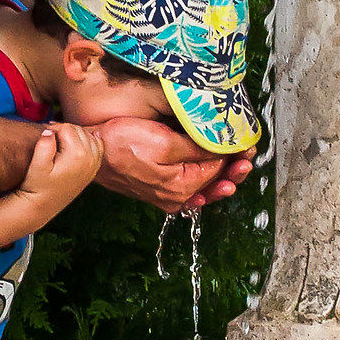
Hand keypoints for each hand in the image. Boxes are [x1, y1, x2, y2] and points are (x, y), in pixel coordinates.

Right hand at [17, 122, 104, 217]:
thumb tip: (49, 131)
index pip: (67, 128)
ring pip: (89, 136)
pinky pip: (97, 147)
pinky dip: (89, 142)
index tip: (44, 137)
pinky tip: (77, 145)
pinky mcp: (93, 170)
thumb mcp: (37, 166)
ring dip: (76, 135)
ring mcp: (93, 165)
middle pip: (79, 130)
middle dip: (65, 131)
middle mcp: (90, 159)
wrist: (43, 206)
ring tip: (60, 143)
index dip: (54, 128)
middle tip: (51, 139)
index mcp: (77, 155)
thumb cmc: (37, 186)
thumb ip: (44, 145)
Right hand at [95, 117, 255, 212]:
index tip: (247, 143)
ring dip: (220, 173)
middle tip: (247, 153)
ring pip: (202, 185)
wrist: (92, 153)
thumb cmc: (122, 144)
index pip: (219, 170)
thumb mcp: (165, 142)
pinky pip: (186, 187)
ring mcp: (166, 195)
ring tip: (236, 164)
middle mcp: (176, 197)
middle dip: (233, 167)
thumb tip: (224, 149)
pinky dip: (202, 180)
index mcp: (182, 187)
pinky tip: (211, 176)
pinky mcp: (156, 189)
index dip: (234, 154)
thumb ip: (197, 148)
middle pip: (213, 181)